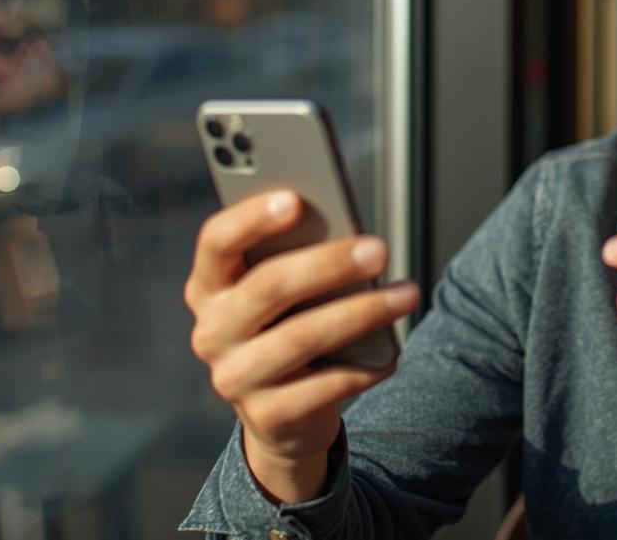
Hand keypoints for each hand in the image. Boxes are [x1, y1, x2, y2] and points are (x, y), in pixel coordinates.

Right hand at [184, 191, 418, 499]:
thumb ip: (298, 260)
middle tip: (380, 249)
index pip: (217, 242)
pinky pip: (325, 386)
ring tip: (406, 294)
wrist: (283, 414)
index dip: (250, 219)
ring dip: (361, 313)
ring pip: (301, 337)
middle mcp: (212, 332)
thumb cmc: (289, 326)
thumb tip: (351, 238)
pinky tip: (392, 354)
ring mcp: (235, 378)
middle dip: (328, 264)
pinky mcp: (268, 416)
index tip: (295, 200)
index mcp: (210, 286)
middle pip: (268, 287)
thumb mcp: (284, 294)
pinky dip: (364, 368)